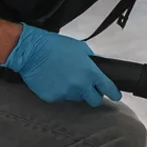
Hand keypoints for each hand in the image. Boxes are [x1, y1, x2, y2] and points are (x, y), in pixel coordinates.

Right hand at [2, 23, 120, 105]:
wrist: (31, 51)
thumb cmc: (56, 46)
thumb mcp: (80, 48)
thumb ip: (91, 61)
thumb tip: (95, 68)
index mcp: (91, 73)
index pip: (108, 89)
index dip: (114, 94)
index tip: (115, 96)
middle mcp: (81, 86)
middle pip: (94, 100)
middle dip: (93, 95)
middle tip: (88, 89)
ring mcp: (66, 94)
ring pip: (76, 98)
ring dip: (74, 91)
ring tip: (65, 78)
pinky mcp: (52, 98)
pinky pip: (60, 98)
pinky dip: (59, 92)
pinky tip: (53, 81)